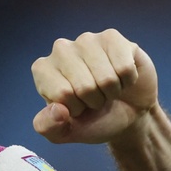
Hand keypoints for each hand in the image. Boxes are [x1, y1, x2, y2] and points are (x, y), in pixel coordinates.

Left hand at [31, 29, 157, 143]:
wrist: (127, 113)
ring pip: (107, 78)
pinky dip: (128, 80)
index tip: (78, 106)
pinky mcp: (112, 37)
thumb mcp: (65, 132)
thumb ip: (48, 127)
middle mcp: (61, 49)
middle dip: (95, 101)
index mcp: (42, 70)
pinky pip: (124, 68)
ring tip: (108, 88)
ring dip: (112, 91)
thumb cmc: (93, 120)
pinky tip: (121, 76)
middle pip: (85, 86)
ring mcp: (87, 40)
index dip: (76, 108)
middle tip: (95, 98)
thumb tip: (58, 109)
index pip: (62, 94)